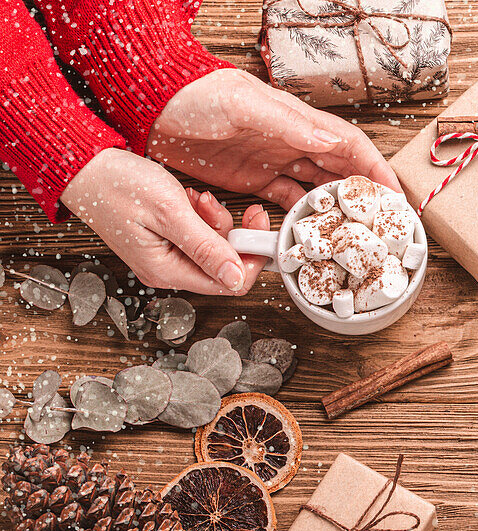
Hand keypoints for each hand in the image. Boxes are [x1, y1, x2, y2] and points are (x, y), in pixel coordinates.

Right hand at [60, 148, 269, 294]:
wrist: (83, 165)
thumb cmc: (116, 184)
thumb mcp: (170, 213)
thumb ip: (206, 247)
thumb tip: (236, 278)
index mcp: (167, 271)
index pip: (229, 283)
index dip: (251, 257)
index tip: (259, 228)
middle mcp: (167, 271)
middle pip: (225, 265)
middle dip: (233, 234)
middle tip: (224, 206)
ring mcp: (166, 256)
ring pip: (214, 247)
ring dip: (216, 221)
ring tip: (197, 199)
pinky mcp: (165, 241)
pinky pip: (198, 235)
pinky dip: (202, 216)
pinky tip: (189, 199)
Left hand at [148, 68, 400, 209]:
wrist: (151, 104)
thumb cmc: (194, 93)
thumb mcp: (242, 103)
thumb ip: (288, 123)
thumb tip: (329, 140)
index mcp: (296, 121)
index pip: (349, 145)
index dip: (375, 169)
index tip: (393, 195)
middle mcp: (291, 142)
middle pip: (340, 170)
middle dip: (364, 195)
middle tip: (381, 223)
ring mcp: (272, 161)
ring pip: (316, 188)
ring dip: (334, 209)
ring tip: (351, 233)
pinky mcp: (251, 179)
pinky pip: (284, 200)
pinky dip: (299, 216)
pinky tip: (309, 232)